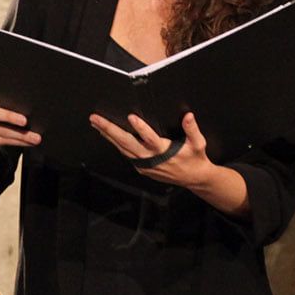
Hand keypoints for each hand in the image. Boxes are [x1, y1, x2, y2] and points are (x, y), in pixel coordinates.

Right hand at [0, 90, 38, 154]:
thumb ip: (8, 102)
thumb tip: (30, 104)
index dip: (4, 99)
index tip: (19, 101)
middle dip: (9, 117)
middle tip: (25, 121)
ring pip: (1, 130)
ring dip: (20, 135)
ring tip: (35, 137)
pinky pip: (3, 141)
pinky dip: (18, 142)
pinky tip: (29, 142)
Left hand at [90, 110, 214, 187]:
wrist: (193, 178)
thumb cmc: (194, 159)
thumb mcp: (198, 144)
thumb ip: (192, 129)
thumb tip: (188, 116)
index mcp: (164, 151)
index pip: (150, 138)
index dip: (141, 128)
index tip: (131, 117)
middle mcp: (151, 159)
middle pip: (127, 143)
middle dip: (110, 130)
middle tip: (96, 119)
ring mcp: (144, 165)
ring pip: (122, 149)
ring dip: (108, 136)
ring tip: (96, 124)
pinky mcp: (142, 168)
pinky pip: (125, 154)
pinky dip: (115, 144)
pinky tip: (107, 136)